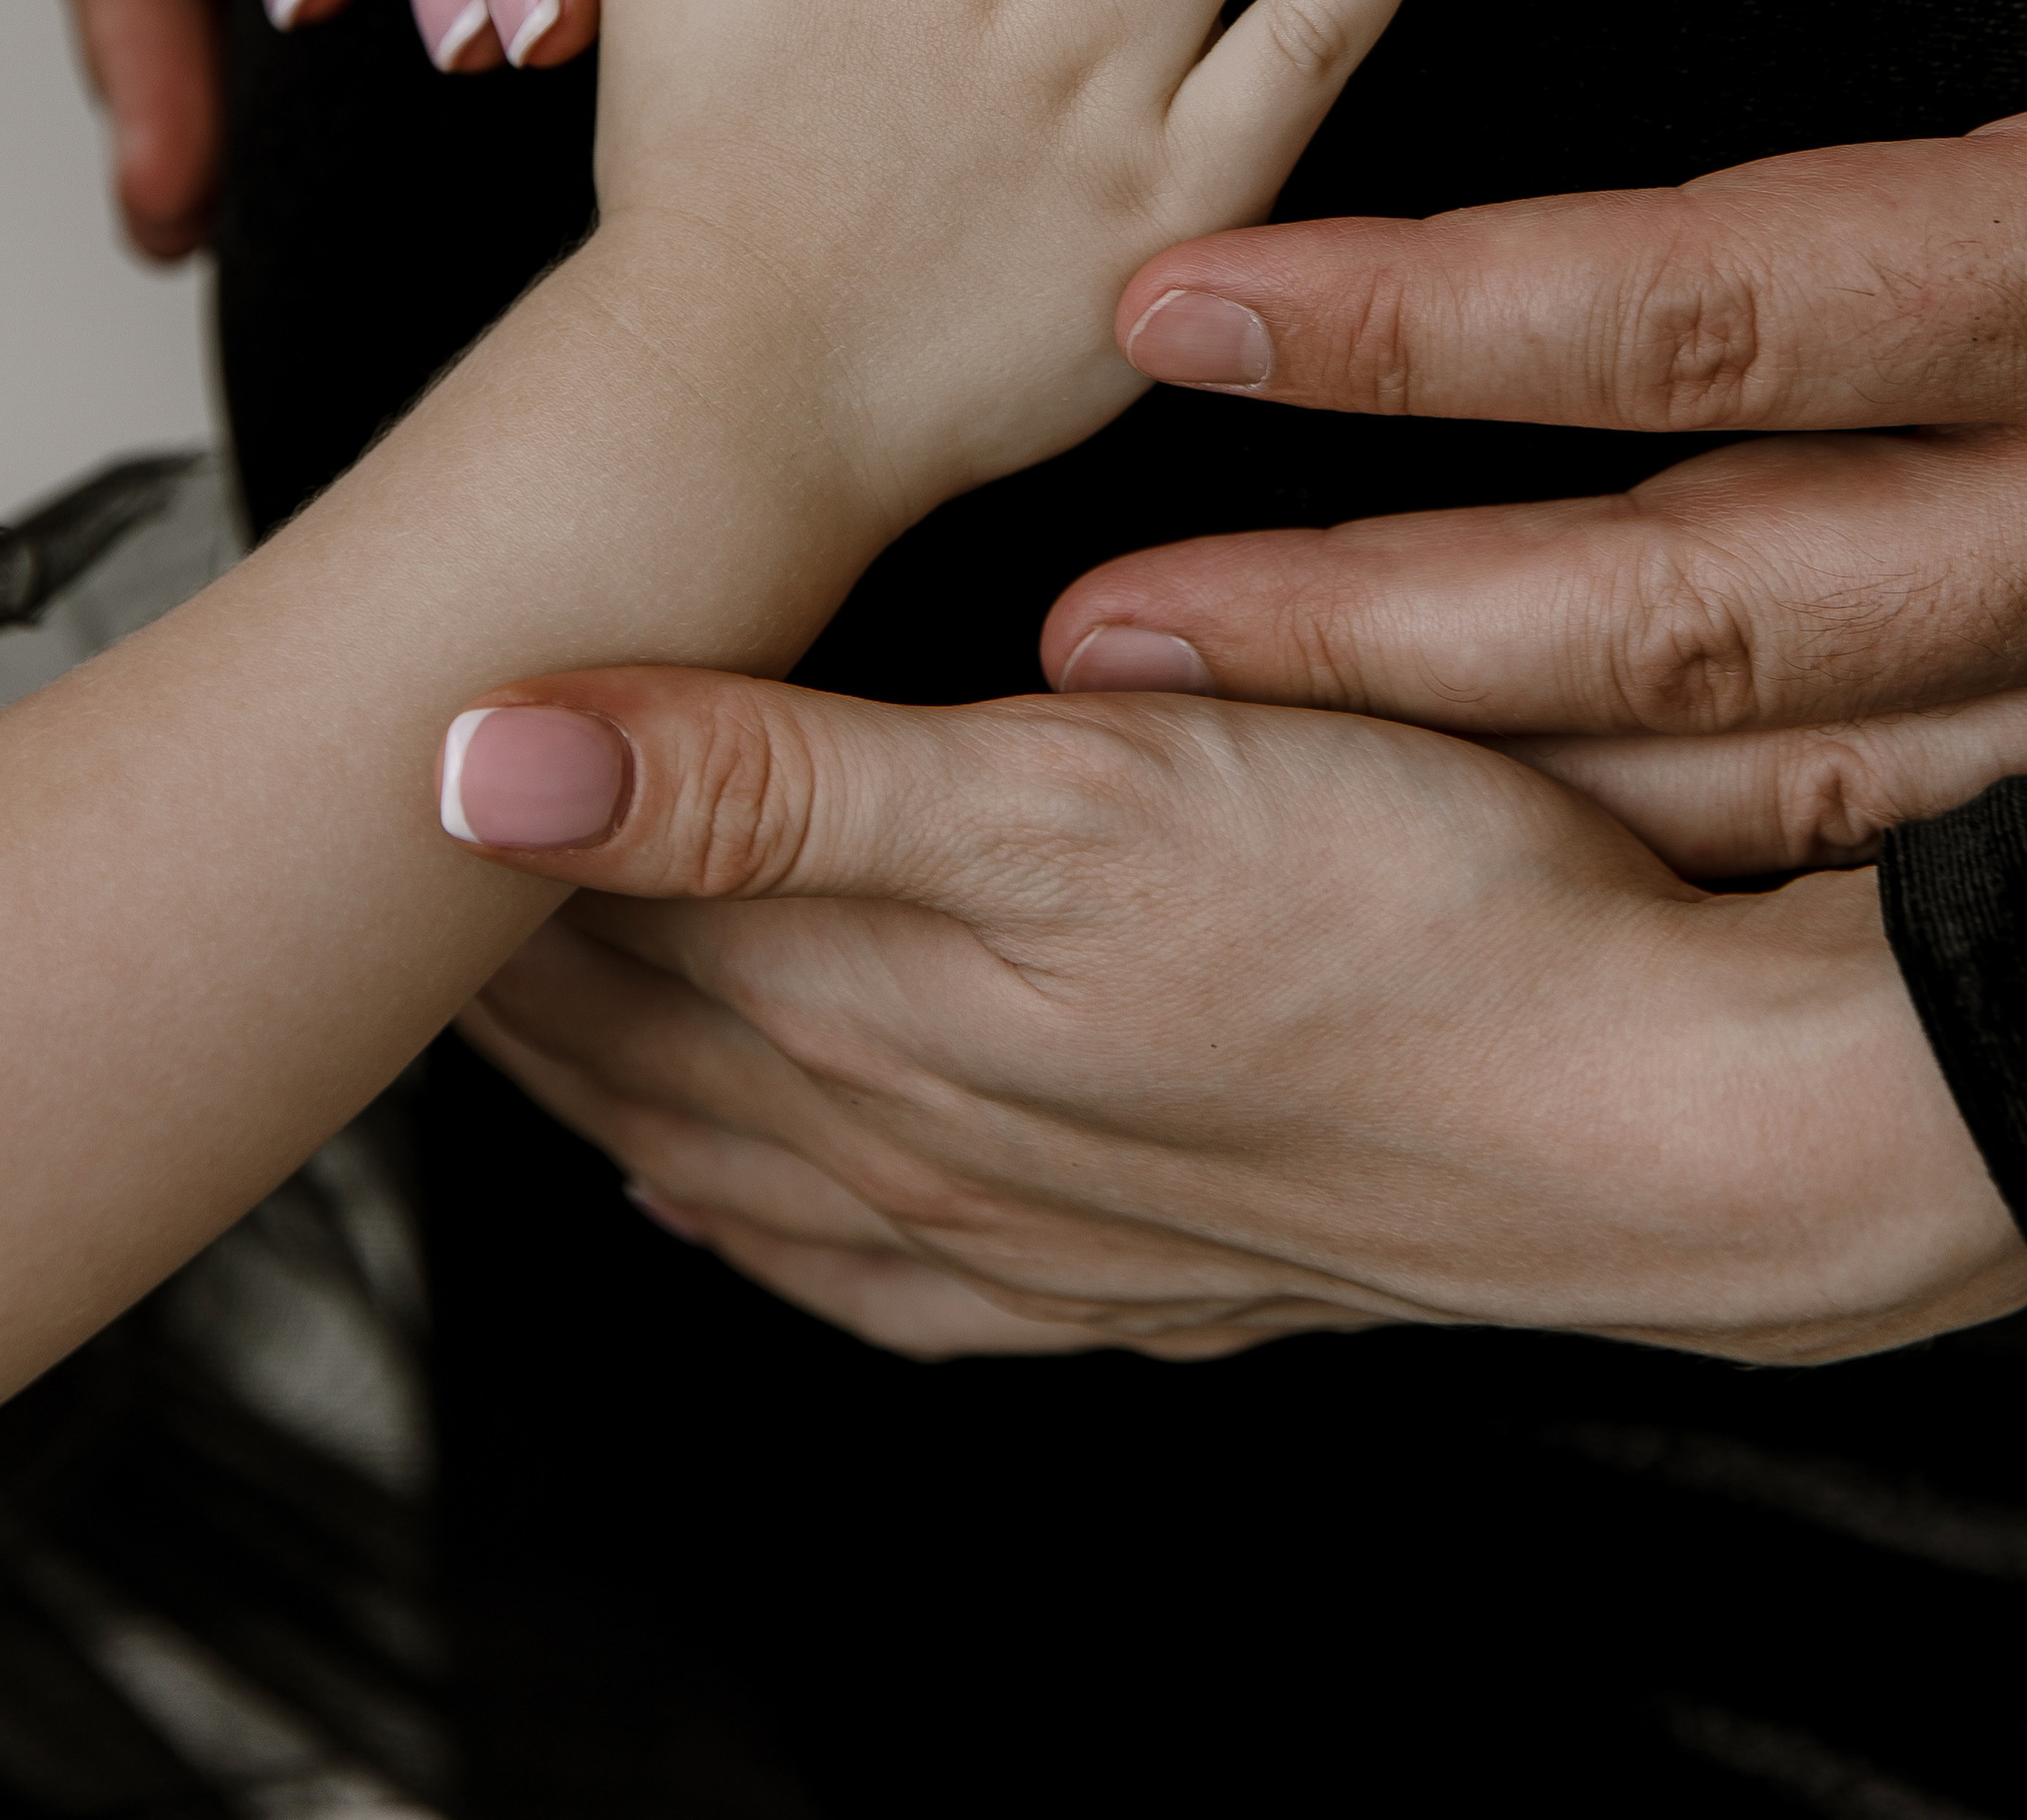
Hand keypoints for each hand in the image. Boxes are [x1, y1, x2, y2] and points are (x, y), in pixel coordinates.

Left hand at [446, 666, 2026, 1367]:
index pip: (593, 917)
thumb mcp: (1059, 793)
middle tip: (405, 885)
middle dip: (509, 965)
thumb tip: (482, 766)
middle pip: (640, 1043)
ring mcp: (1023, 1215)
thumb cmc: (1394, 916)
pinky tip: (762, 1212)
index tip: (385, 756)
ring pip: (740, 1152)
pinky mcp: (1134, 1259)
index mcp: (869, 990)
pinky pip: (886, 1269)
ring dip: (615, 1084)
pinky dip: (784, 1230)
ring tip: (526, 1024)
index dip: (480, 836)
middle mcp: (913, 1126)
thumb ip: (762, 784)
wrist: (1642, 1115)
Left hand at [1051, 0, 2026, 874]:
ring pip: (1791, 762)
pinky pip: (1915, 821)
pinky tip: (1518, 816)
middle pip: (1709, 599)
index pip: (1731, 302)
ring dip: (1493, 758)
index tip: (1192, 305)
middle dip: (1381, 626)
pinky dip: (1694, 833)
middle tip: (1102, 635)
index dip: (1437, 316)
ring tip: (1231, 736)